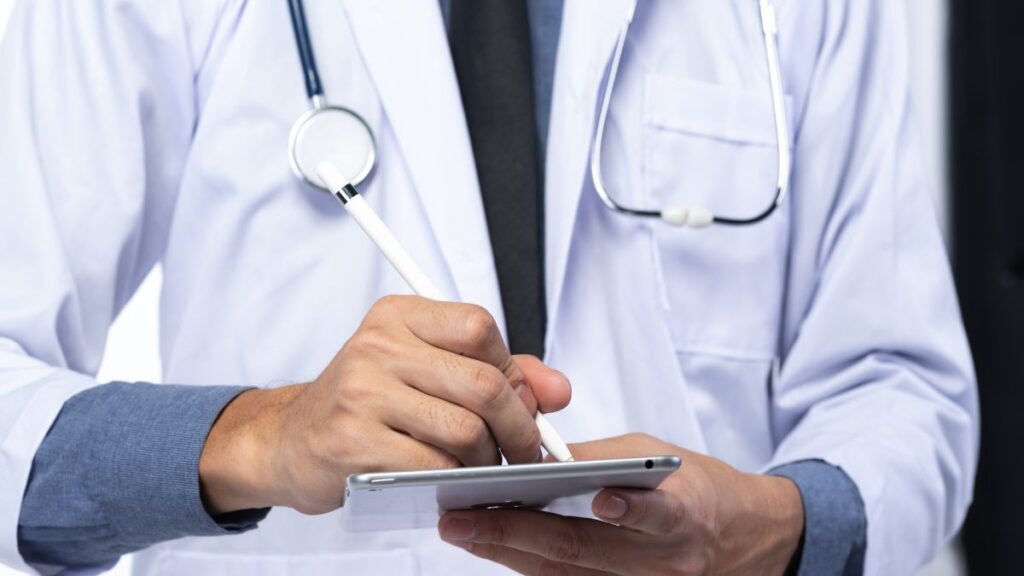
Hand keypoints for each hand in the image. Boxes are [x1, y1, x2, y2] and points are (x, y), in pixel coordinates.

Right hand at [199, 295, 571, 514]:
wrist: (290, 442)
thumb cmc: (367, 405)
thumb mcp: (425, 369)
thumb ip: (498, 371)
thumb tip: (558, 390)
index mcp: (398, 316)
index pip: (479, 326)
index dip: (512, 371)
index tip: (519, 402)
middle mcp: (377, 345)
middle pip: (483, 383)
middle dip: (519, 427)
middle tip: (524, 451)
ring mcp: (361, 393)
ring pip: (465, 430)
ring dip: (488, 461)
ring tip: (484, 469)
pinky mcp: (353, 442)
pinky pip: (433, 466)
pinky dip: (456, 481)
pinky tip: (452, 482)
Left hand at [438, 434, 803, 575]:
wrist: (747, 540)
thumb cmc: (702, 488)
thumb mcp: (658, 455)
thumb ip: (600, 458)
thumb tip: (536, 453)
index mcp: (682, 514)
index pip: (646, 514)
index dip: (616, 508)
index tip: (560, 490)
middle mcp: (664, 562)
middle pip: (580, 552)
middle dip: (513, 533)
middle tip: (460, 518)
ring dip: (509, 553)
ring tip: (464, 531)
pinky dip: (532, 567)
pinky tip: (497, 549)